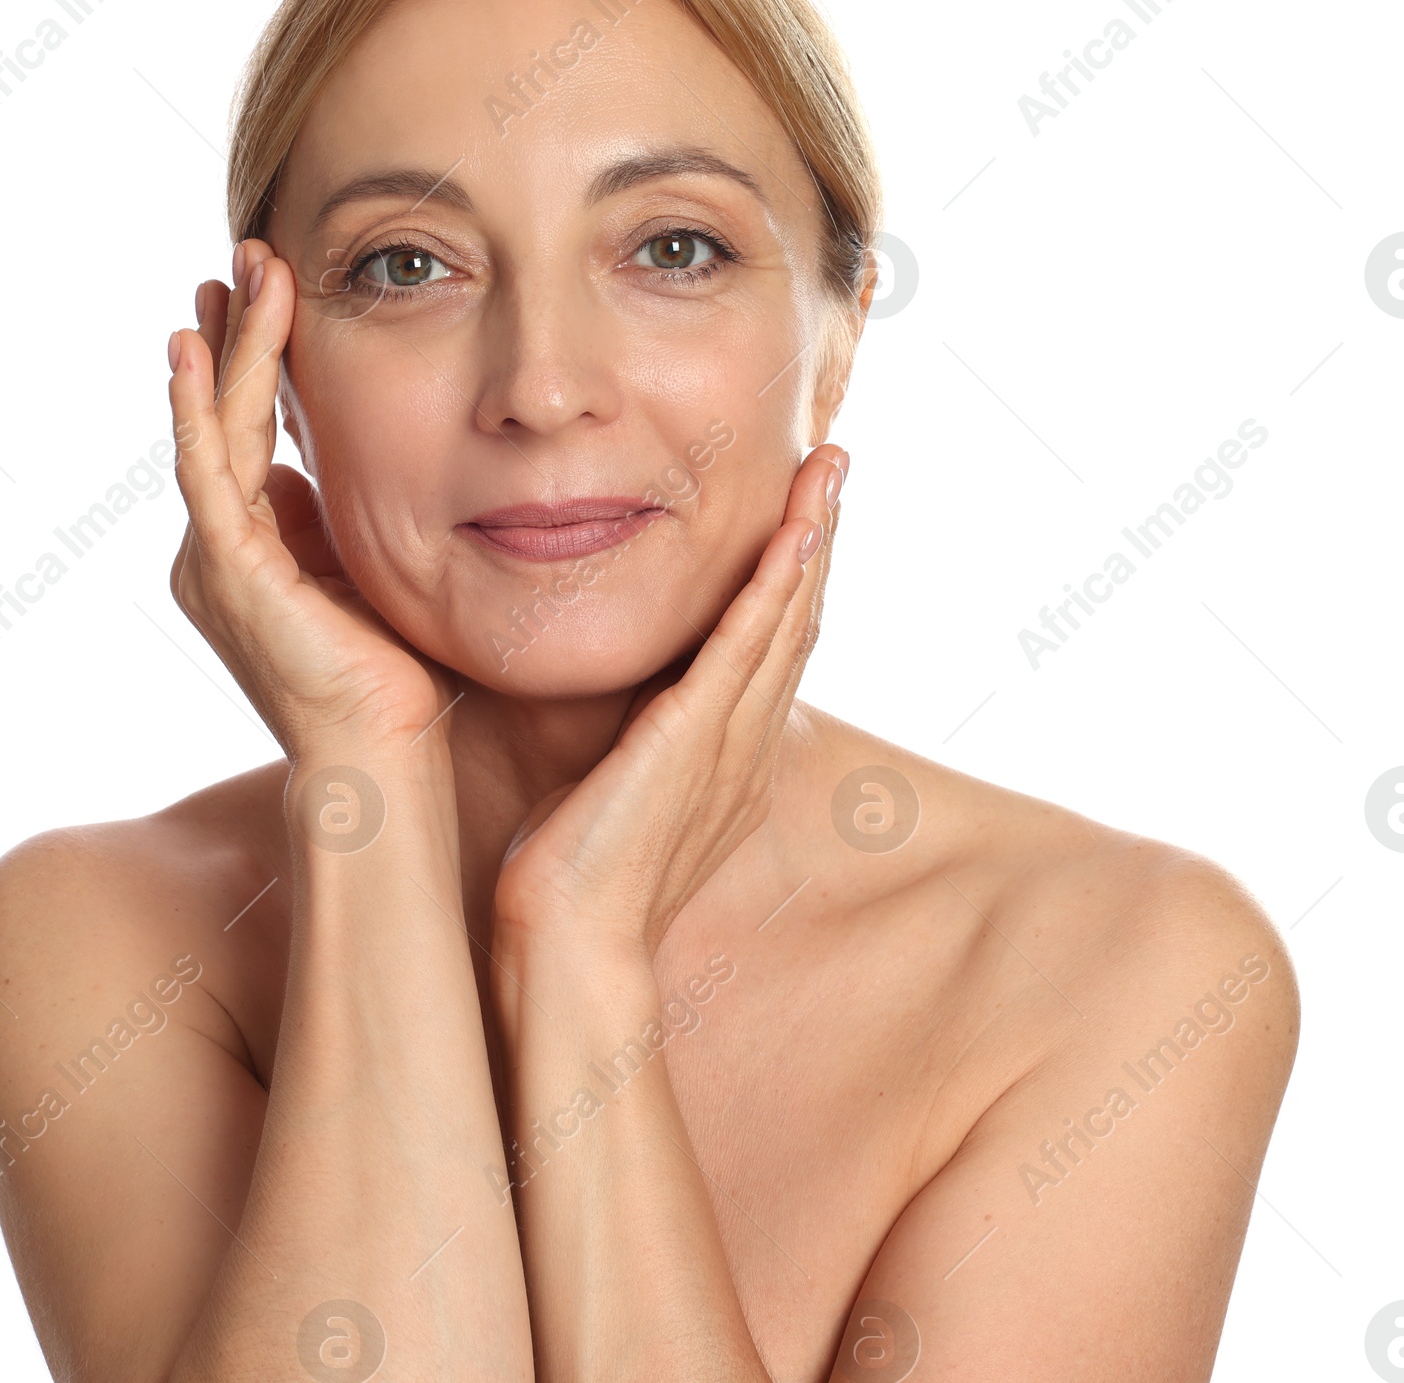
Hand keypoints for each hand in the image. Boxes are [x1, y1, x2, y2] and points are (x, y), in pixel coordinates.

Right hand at [167, 239, 452, 760]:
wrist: (382, 755)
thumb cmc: (392, 681)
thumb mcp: (366, 576)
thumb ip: (337, 525)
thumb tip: (316, 473)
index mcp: (256, 552)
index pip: (253, 437)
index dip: (260, 366)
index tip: (277, 298)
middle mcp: (222, 550)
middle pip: (223, 420)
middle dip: (236, 338)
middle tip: (248, 258)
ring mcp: (217, 557)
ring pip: (214, 428)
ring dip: (227, 348)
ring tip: (237, 273)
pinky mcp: (226, 567)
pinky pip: (206, 467)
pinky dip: (198, 403)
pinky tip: (194, 344)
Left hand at [491, 443, 847, 954]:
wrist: (570, 939)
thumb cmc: (577, 870)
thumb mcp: (622, 786)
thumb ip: (639, 740)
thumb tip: (629, 707)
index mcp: (734, 753)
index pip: (775, 645)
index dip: (795, 573)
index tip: (804, 510)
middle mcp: (748, 742)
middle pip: (798, 619)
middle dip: (818, 535)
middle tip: (834, 463)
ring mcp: (730, 740)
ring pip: (785, 620)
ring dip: (810, 538)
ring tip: (828, 468)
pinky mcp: (697, 737)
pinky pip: (746, 647)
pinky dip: (773, 586)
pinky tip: (791, 534)